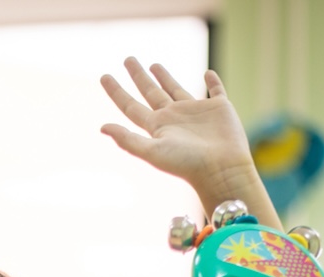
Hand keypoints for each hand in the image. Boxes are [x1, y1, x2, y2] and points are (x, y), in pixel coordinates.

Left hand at [100, 58, 255, 210]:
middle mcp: (173, 117)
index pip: (130, 106)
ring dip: (166, 78)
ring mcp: (196, 112)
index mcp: (156, 127)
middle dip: (138, 76)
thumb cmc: (186, 163)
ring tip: (154, 65)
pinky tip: (208, 73)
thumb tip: (102, 127)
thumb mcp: (153, 151)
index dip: (116, 91)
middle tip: (128, 59)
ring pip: (176, 89)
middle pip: (150, 92)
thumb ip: (127, 140)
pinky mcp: (219, 108)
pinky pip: (215, 90)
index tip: (104, 76)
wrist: (222, 169)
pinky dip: (213, 81)